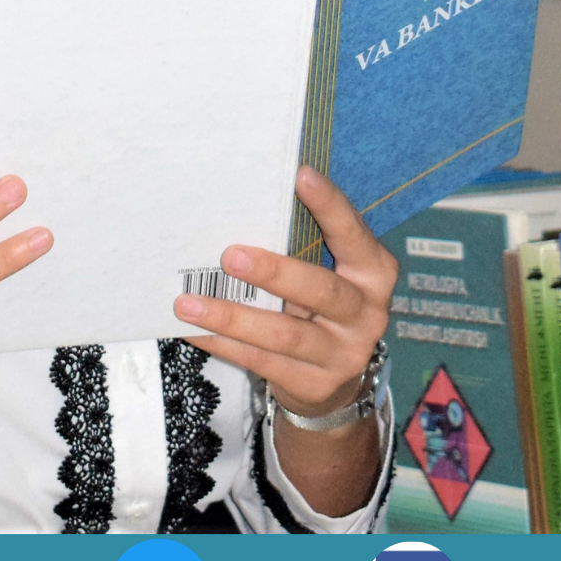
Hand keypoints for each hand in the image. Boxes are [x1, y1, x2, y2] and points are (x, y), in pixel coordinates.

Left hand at [172, 166, 395, 417]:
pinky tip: (191, 329)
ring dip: (232, 317)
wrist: (337, 379)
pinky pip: (259, 362)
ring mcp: (343, 354)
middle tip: (229, 256)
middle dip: (274, 272)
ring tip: (188, 302)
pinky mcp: (314, 385)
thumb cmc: (322, 302)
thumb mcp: (329, 270)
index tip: (300, 174)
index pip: (353, 235)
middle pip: (321, 290)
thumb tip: (246, 200)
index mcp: (373, 272)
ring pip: (283, 335)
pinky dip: (221, 344)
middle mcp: (366, 314)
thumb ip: (306, 242)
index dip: (330, 206)